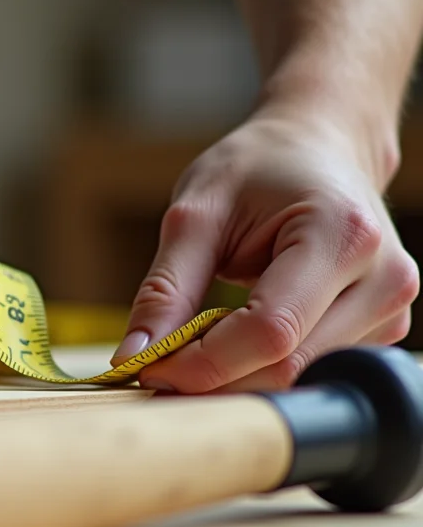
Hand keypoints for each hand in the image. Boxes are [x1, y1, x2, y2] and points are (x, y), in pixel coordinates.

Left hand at [111, 107, 419, 392]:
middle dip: (212, 378)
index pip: (269, 331)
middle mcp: (384, 278)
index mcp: (342, 235)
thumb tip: (134, 356)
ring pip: (298, 378)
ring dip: (234, 379)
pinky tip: (232, 340)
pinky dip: (258, 369)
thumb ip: (166, 287)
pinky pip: (310, 370)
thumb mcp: (196, 214)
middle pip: (287, 366)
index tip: (146, 368)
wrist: (319, 147)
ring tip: (192, 345)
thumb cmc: (258, 169)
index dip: (202, 363)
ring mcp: (391, 309)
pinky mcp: (382, 329)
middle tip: (156, 366)